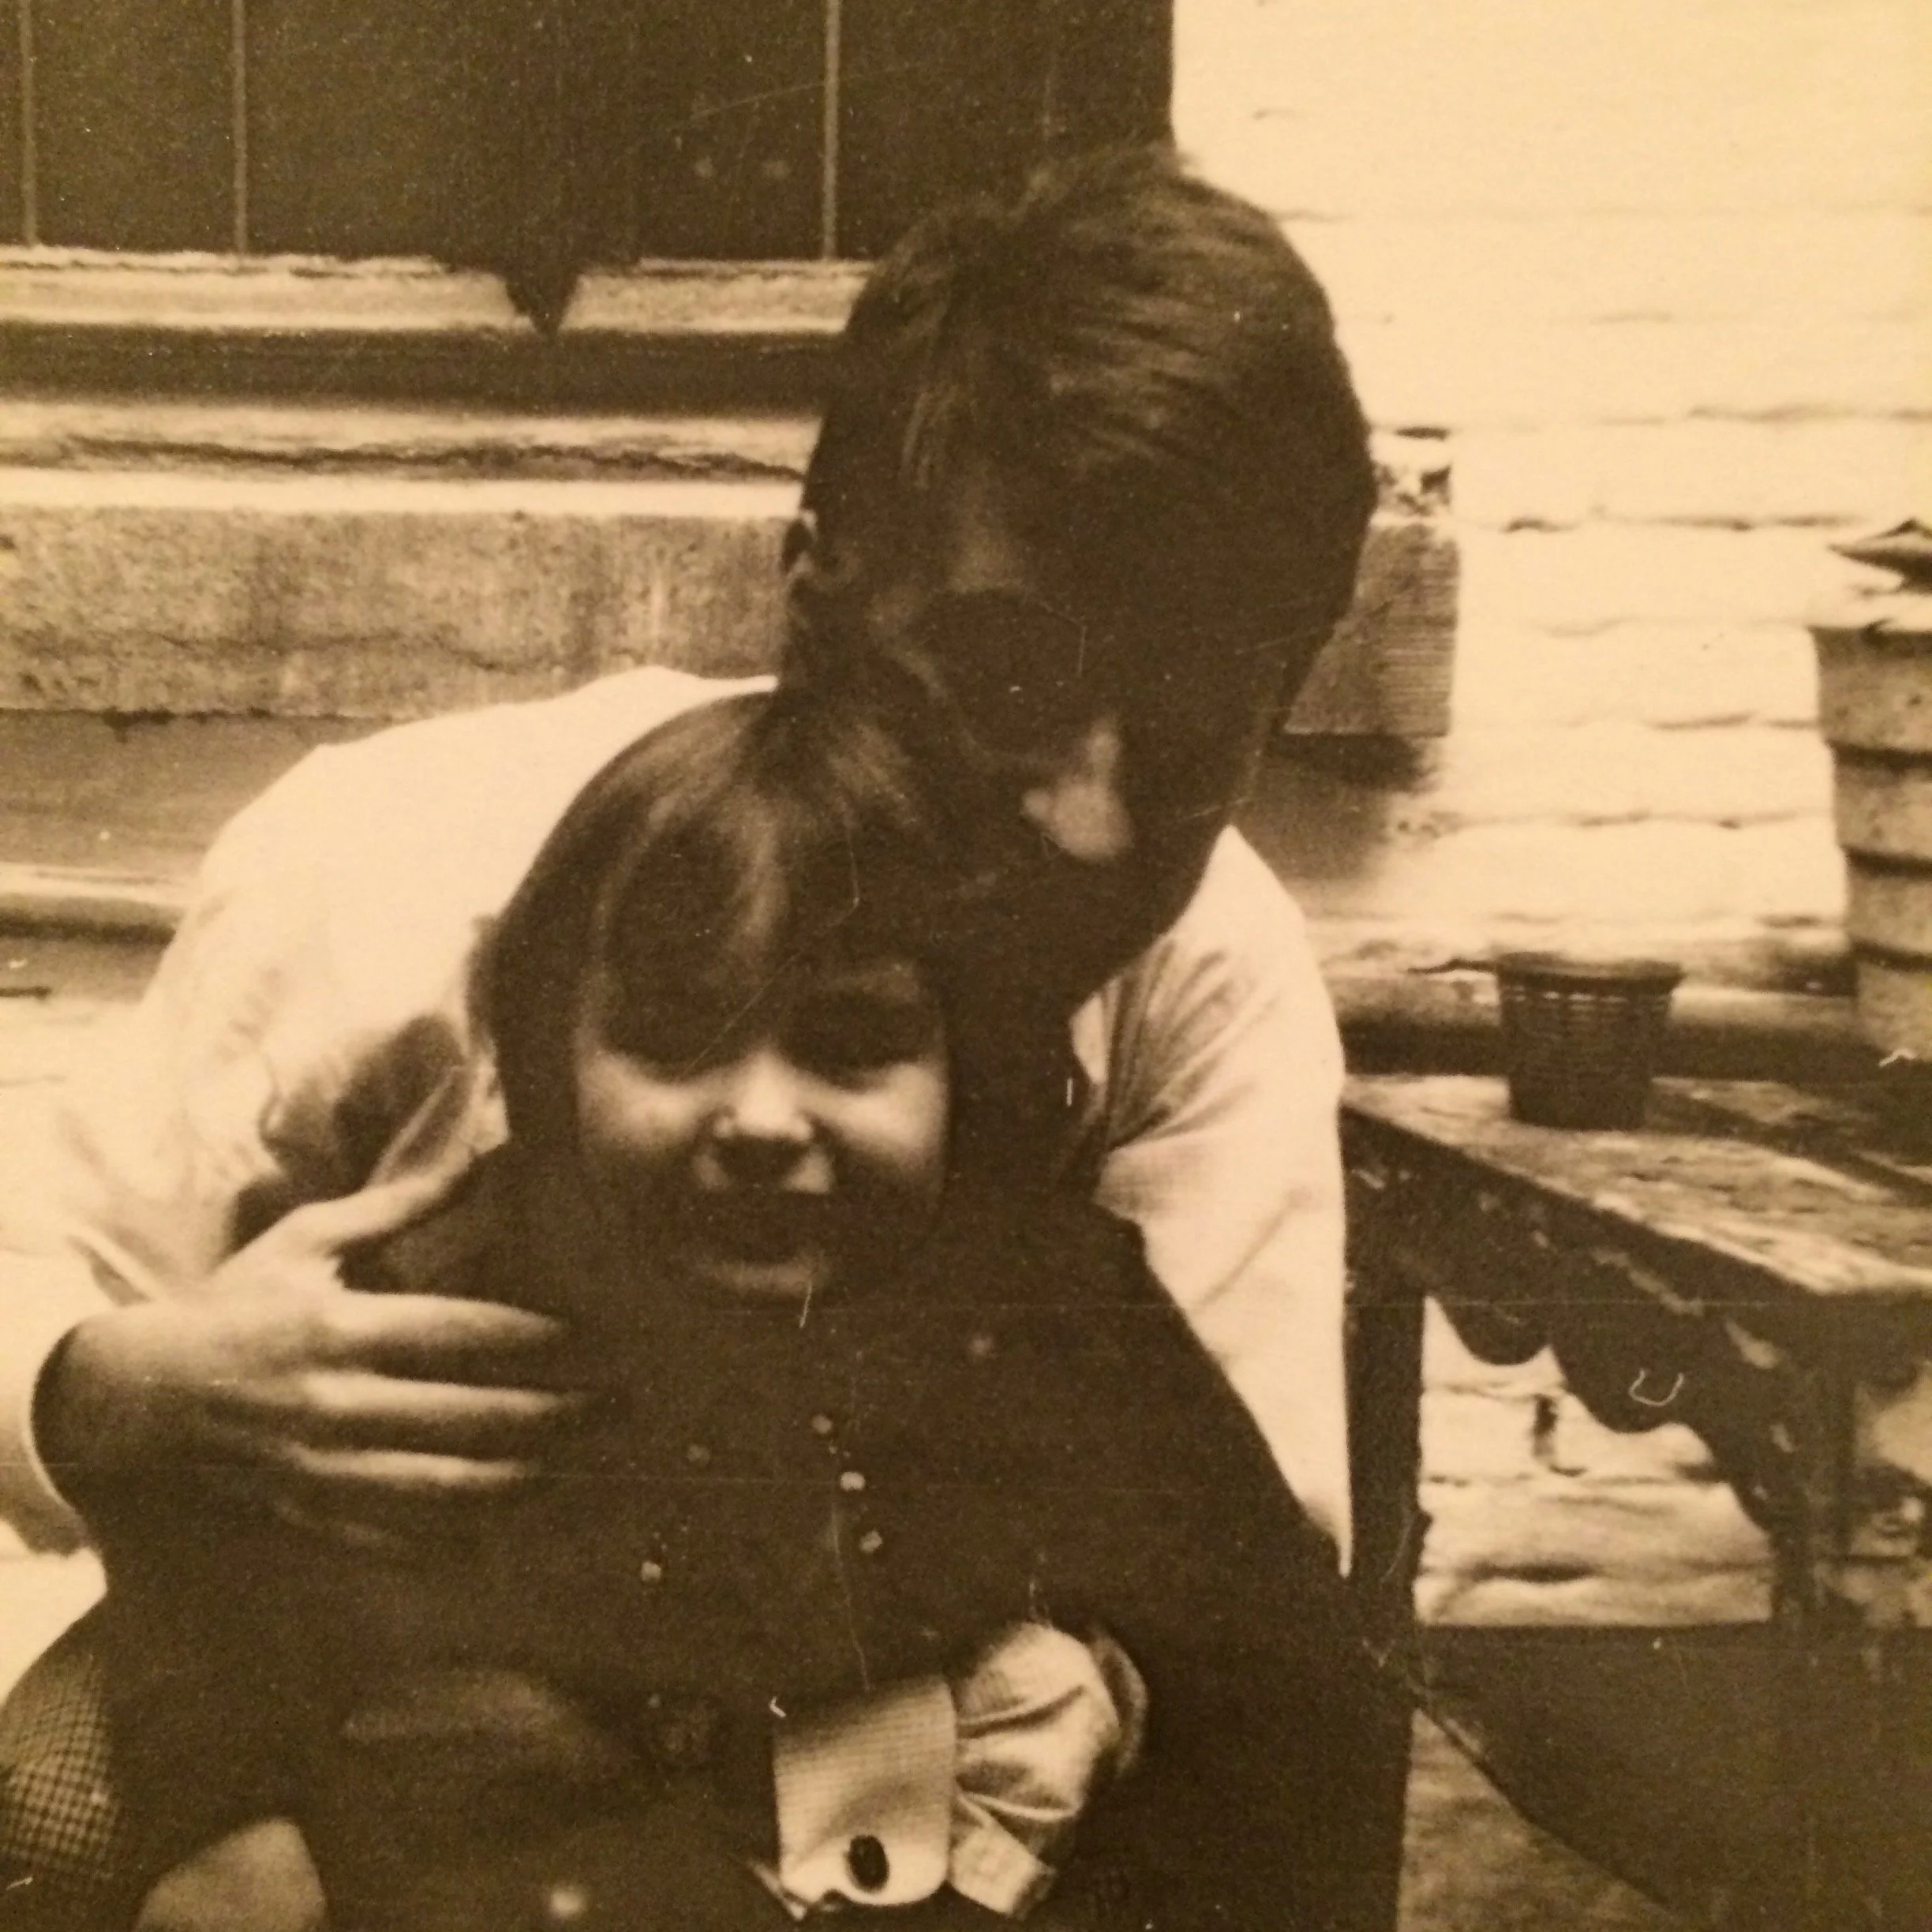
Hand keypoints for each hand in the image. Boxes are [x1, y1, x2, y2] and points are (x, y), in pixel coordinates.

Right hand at [36, 1153, 592, 1551]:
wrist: (134, 1395)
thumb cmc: (233, 1305)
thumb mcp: (308, 1241)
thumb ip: (397, 1207)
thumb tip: (476, 1157)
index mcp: (344, 1331)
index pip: (464, 1337)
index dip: (539, 1342)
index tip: (599, 1343)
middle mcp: (339, 1405)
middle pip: (471, 1417)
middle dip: (555, 1415)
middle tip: (620, 1409)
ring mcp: (325, 1470)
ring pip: (445, 1487)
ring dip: (522, 1480)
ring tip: (579, 1467)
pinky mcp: (310, 1514)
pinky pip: (397, 1536)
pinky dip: (457, 1534)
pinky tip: (506, 1522)